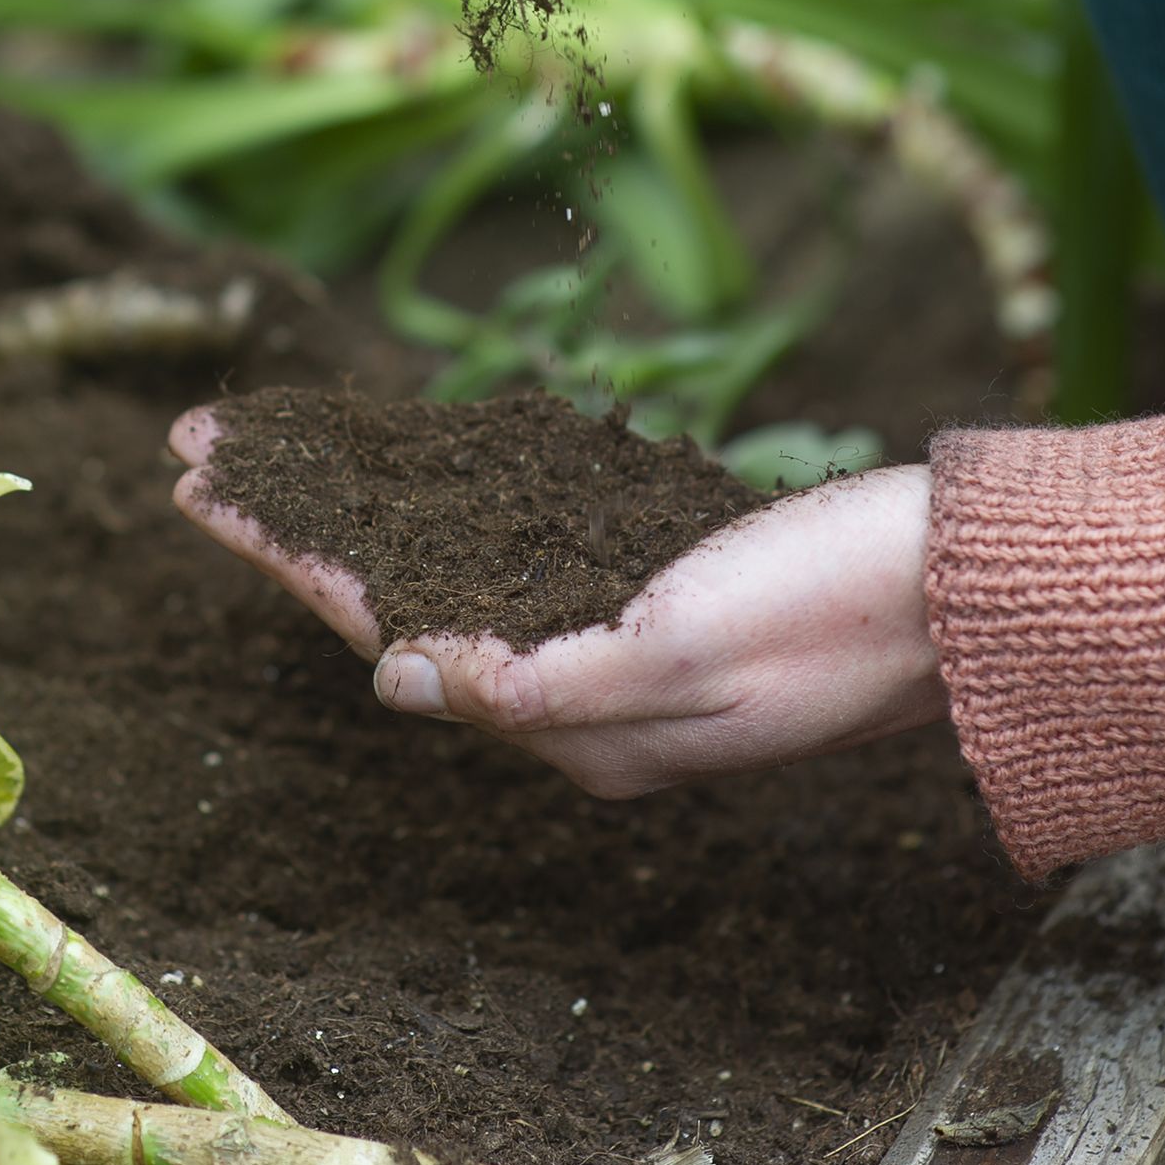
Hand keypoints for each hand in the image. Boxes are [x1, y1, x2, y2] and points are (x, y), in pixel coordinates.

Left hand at [170, 407, 947, 796]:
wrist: (965, 590)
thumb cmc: (839, 611)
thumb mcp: (685, 656)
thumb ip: (536, 679)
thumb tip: (394, 680)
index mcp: (571, 720)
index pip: (384, 626)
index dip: (286, 551)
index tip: (200, 482)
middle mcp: (574, 692)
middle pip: (395, 594)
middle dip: (296, 521)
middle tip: (204, 445)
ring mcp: (612, 642)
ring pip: (446, 565)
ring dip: (357, 505)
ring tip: (283, 447)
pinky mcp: (650, 591)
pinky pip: (515, 545)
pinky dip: (447, 503)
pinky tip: (418, 475)